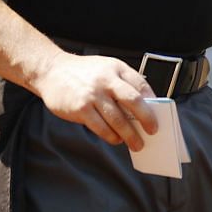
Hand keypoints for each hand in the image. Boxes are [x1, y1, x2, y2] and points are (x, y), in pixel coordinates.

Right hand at [27, 53, 156, 149]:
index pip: (141, 85)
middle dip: (146, 119)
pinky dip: (111, 136)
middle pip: (133, 102)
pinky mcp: (80, 109)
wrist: (51, 70)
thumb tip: (144, 106)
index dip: (153, 102)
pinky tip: (116, 140)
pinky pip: (100, 127)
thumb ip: (124, 83)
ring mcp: (93, 95)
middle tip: (153, 131)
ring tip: (136, 143)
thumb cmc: (84, 72)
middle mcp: (106, 80)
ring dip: (130, 134)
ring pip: (118, 119)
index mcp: (117, 69)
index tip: (160, 114)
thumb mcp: (108, 68)